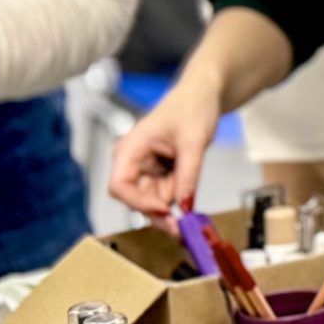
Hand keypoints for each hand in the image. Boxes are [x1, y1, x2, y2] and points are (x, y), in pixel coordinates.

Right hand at [108, 78, 222, 224]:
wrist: (203, 96)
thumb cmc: (192, 107)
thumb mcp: (193, 141)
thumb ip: (188, 175)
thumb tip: (185, 205)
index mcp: (130, 148)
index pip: (119, 185)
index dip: (139, 203)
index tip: (165, 209)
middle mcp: (132, 161)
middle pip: (135, 200)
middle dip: (160, 212)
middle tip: (184, 227)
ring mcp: (145, 169)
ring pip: (152, 202)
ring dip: (173, 205)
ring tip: (192, 192)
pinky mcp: (158, 174)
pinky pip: (165, 196)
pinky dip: (179, 198)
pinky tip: (190, 193)